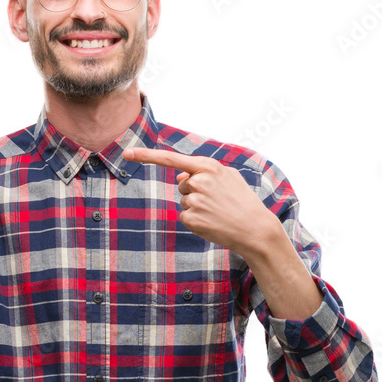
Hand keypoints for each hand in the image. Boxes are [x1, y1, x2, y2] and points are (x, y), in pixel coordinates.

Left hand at [122, 147, 278, 259]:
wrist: (255, 229)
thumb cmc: (243, 201)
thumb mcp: (229, 177)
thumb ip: (204, 171)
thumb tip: (181, 176)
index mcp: (209, 167)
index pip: (171, 159)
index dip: (146, 155)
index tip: (126, 153)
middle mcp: (199, 182)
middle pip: (182, 184)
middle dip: (194, 191)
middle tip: (217, 201)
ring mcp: (194, 201)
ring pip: (184, 201)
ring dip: (197, 207)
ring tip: (218, 212)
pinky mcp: (191, 219)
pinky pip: (185, 216)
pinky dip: (196, 221)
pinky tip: (212, 222)